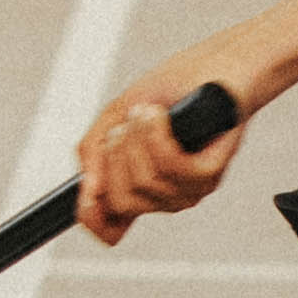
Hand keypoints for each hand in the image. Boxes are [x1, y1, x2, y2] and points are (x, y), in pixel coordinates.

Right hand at [74, 56, 256, 244]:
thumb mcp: (114, 118)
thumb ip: (93, 153)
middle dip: (114, 154)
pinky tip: (163, 116)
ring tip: (148, 112)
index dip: (94, 220)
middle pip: (121, 200)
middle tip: (125, 126)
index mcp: (137, 186)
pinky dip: (159, 134)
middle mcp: (163, 195)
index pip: (111, 227)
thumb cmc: (167, 92)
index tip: (86, 199)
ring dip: (139, 136)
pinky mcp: (211, 173)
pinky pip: (171, 167)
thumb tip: (87, 189)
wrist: (211, 70)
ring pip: (145, 181)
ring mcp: (189, 189)